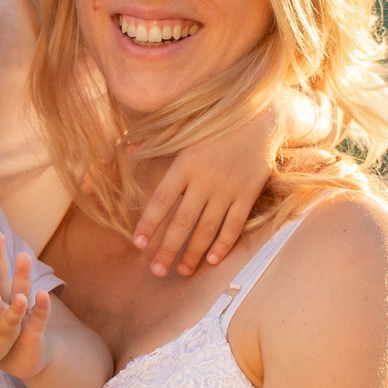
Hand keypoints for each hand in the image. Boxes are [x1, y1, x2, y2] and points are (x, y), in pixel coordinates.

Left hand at [132, 97, 284, 276]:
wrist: (260, 116)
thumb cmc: (216, 122)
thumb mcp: (184, 127)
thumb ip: (155, 141)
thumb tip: (128, 148)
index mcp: (184, 164)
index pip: (161, 200)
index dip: (149, 224)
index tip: (138, 243)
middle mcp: (204, 180)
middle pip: (182, 222)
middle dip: (168, 249)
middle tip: (157, 271)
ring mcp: (227, 189)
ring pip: (207, 228)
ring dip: (194, 253)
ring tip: (182, 271)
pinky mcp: (248, 193)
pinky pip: (234, 225)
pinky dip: (223, 244)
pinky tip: (213, 260)